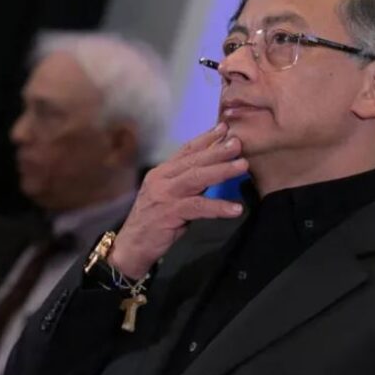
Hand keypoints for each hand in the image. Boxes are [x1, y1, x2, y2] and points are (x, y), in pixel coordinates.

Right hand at [109, 123, 246, 278]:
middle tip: (238, 142)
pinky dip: (218, 207)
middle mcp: (161, 179)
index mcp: (162, 172)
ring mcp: (165, 195)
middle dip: (217, 150)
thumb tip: (213, 170)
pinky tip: (236, 209)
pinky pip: (198, 207)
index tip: (224, 128)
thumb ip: (187, 183)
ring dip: (221, 171)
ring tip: (242, 166)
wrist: (132, 246)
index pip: (186, 151)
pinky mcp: (169, 213)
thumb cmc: (154, 222)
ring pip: (196, 178)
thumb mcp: (170, 196)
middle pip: (193, 161)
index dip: (205, 139)